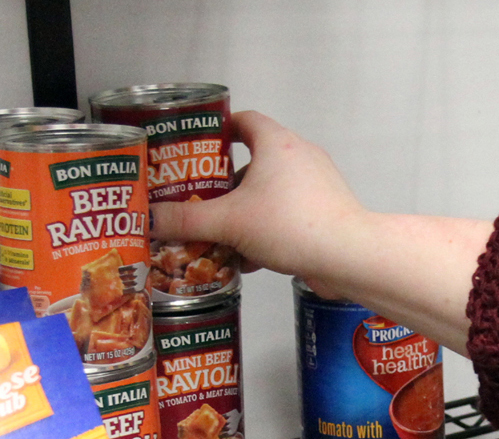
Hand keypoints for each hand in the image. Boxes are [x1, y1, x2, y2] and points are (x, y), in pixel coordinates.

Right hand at [150, 111, 371, 286]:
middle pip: (253, 160)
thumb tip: (152, 219)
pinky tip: (245, 259)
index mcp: (276, 143)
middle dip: (224, 182)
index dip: (218, 129)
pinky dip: (265, 232)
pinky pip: (286, 216)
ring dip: (244, 211)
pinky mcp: (324, 212)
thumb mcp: (228, 221)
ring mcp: (315, 185)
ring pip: (269, 193)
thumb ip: (186, 220)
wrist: (346, 256)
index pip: (244, 120)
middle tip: (197, 196)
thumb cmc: (293, 225)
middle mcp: (299, 157)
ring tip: (216, 231)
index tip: (196, 144)